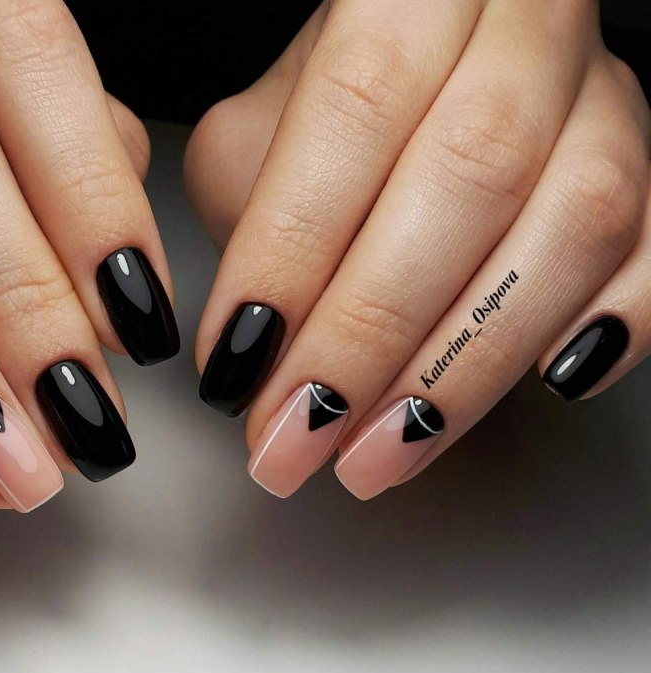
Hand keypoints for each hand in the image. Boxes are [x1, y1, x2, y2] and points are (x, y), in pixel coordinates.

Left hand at [186, 0, 650, 498]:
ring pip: (570, 222)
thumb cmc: (341, 108)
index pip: (353, 111)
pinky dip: (617, 321)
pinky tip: (547, 382)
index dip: (292, 253)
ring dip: (468, 362)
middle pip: (466, 176)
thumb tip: (246, 347)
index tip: (238, 365)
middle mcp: (525, 26)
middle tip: (299, 435)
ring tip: (384, 451)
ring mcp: (605, 96)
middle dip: (369, 334)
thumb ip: (248, 215)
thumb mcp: (261, 130)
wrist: (444, 57)